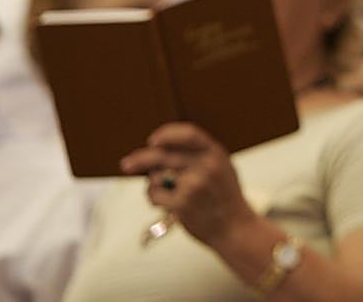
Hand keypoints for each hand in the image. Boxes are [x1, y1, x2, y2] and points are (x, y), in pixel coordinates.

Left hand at [120, 123, 257, 250]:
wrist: (236, 228)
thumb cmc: (225, 198)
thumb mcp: (223, 168)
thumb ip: (201, 155)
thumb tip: (163, 147)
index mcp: (216, 153)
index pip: (188, 134)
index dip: (168, 134)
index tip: (152, 140)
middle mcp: (206, 166)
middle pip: (162, 155)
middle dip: (140, 159)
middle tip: (126, 164)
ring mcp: (194, 185)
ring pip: (156, 176)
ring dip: (154, 185)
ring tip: (167, 194)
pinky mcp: (183, 204)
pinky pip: (155, 195)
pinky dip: (154, 199)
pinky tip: (166, 205)